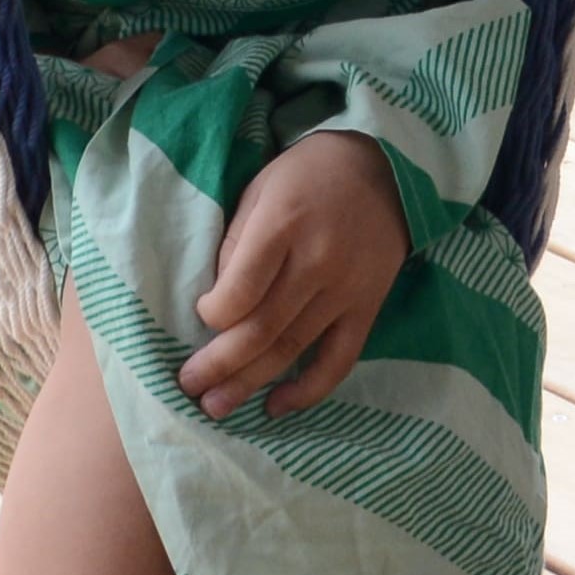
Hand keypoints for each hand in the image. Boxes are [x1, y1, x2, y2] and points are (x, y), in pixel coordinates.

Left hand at [177, 134, 413, 419]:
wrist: (385, 168)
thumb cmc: (307, 176)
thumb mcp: (260, 190)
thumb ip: (236, 245)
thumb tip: (220, 305)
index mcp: (283, 225)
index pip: (240, 291)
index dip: (212, 314)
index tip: (201, 314)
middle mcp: (317, 262)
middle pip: (261, 329)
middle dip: (219, 365)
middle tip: (189, 387)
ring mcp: (346, 290)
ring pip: (292, 349)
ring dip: (250, 383)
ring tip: (216, 407)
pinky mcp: (368, 308)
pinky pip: (339, 359)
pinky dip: (309, 390)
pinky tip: (277, 406)